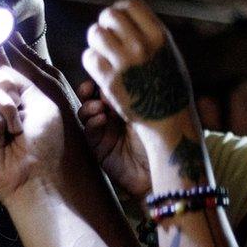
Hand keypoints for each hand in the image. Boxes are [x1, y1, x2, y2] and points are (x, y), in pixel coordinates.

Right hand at [0, 39, 76, 203]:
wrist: (41, 172)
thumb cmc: (49, 141)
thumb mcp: (41, 98)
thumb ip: (19, 73)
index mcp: (18, 97)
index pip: (3, 67)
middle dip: (12, 87)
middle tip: (21, 114)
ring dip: (8, 108)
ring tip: (15, 131)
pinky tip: (2, 137)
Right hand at [76, 80, 151, 197]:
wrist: (161, 171)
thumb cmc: (161, 140)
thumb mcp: (147, 113)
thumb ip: (128, 99)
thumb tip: (111, 83)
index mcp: (126, 105)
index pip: (107, 88)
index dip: (100, 80)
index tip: (100, 75)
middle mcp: (113, 116)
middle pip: (91, 98)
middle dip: (87, 90)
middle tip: (90, 87)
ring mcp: (104, 132)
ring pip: (85, 113)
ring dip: (89, 107)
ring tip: (100, 108)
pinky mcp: (99, 148)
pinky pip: (89, 132)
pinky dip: (92, 123)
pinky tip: (101, 120)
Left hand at [81, 0, 192, 128]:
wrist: (169, 120)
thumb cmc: (168, 85)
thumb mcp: (168, 52)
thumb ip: (148, 33)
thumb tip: (122, 13)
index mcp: (159, 36)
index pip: (130, 5)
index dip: (119, 11)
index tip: (118, 23)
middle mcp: (142, 46)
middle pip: (109, 16)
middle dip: (104, 25)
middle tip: (107, 38)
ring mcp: (125, 63)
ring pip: (95, 34)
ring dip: (95, 42)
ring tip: (103, 53)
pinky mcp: (110, 81)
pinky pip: (89, 57)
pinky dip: (91, 61)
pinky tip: (101, 69)